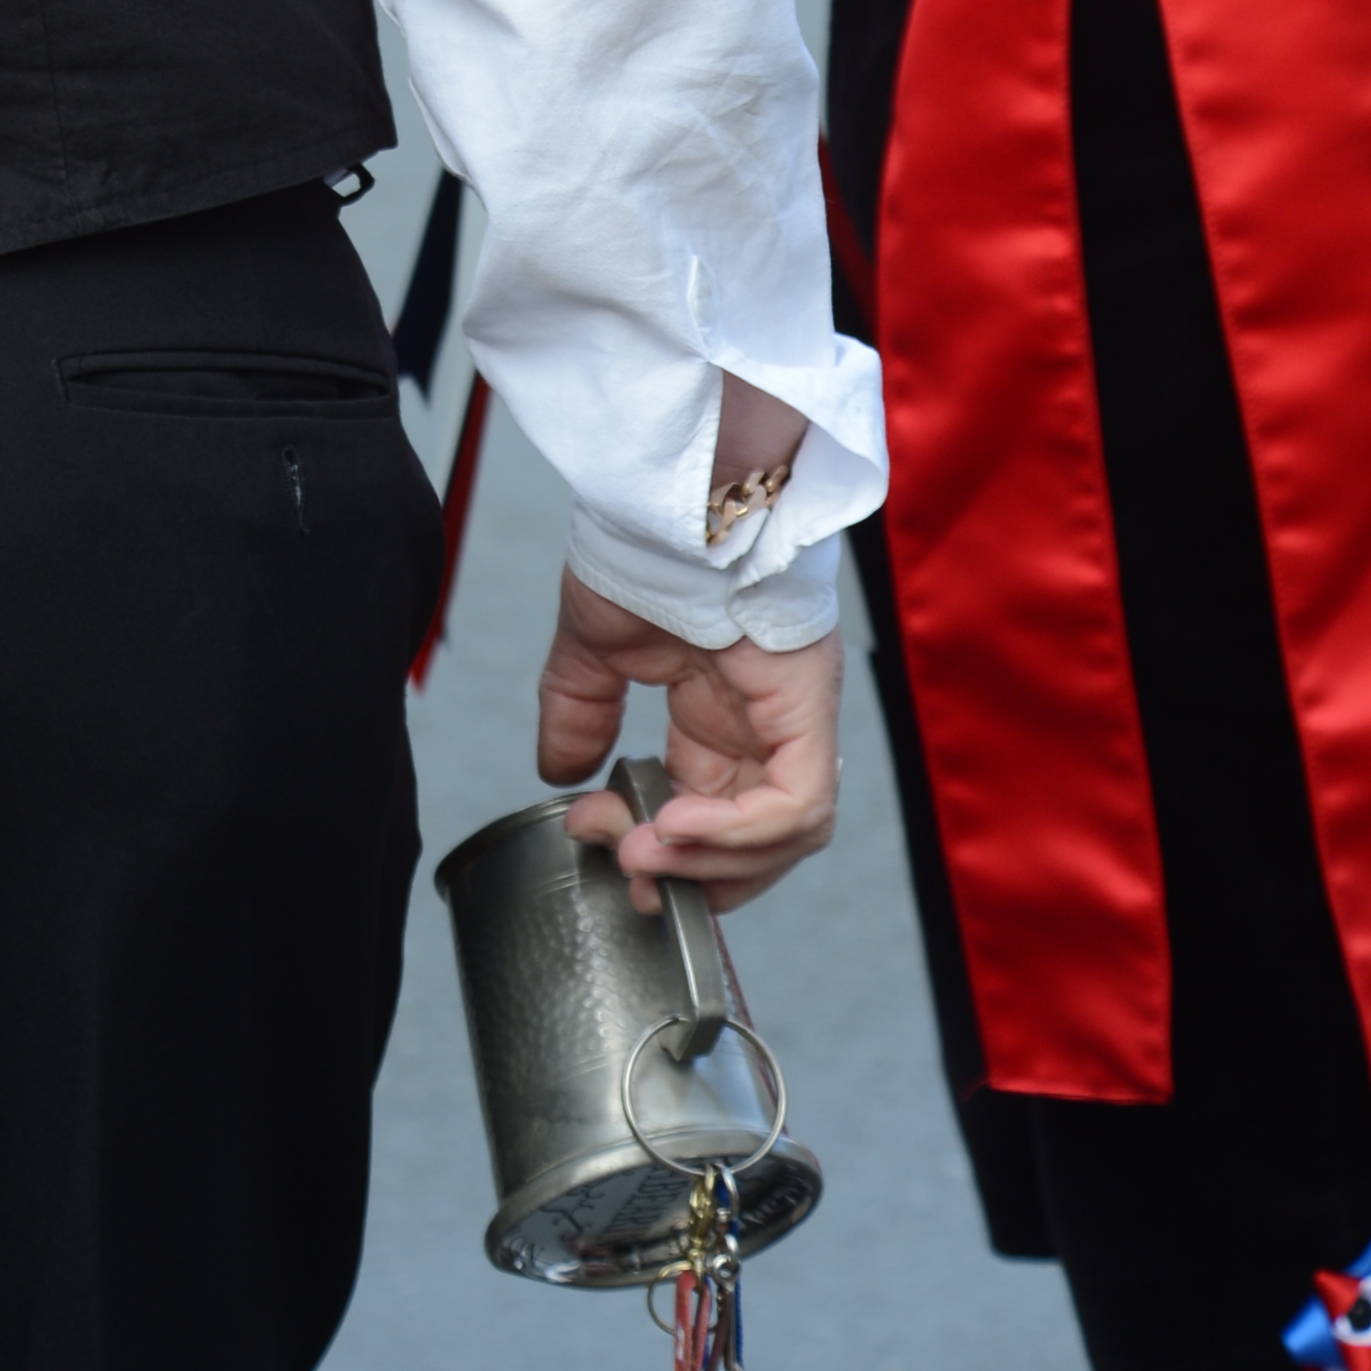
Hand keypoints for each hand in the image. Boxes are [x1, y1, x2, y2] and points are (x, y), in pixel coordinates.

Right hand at [533, 561, 841, 912]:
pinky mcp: (810, 705)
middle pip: (758, 839)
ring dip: (711, 861)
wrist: (670, 492)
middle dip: (696, 874)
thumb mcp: (594, 646)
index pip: (716, 813)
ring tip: (644, 852)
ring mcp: (797, 714)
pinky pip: (797, 803)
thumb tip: (560, 774)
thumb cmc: (643, 545)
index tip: (617, 861)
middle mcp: (768, 721)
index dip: (672, 855)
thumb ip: (579, 713)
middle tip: (634, 878)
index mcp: (723, 710)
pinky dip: (739, 832)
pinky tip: (676, 825)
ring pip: (785, 834)